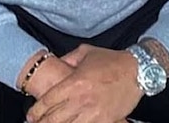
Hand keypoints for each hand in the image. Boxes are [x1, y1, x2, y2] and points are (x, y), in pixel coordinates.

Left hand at [26, 45, 142, 122]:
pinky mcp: (106, 121)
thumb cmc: (112, 60)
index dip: (36, 111)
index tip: (30, 116)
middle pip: (55, 118)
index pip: (49, 101)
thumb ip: (68, 59)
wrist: (138, 71)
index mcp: (74, 82)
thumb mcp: (85, 52)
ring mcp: (94, 112)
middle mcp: (81, 99)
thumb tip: (57, 63)